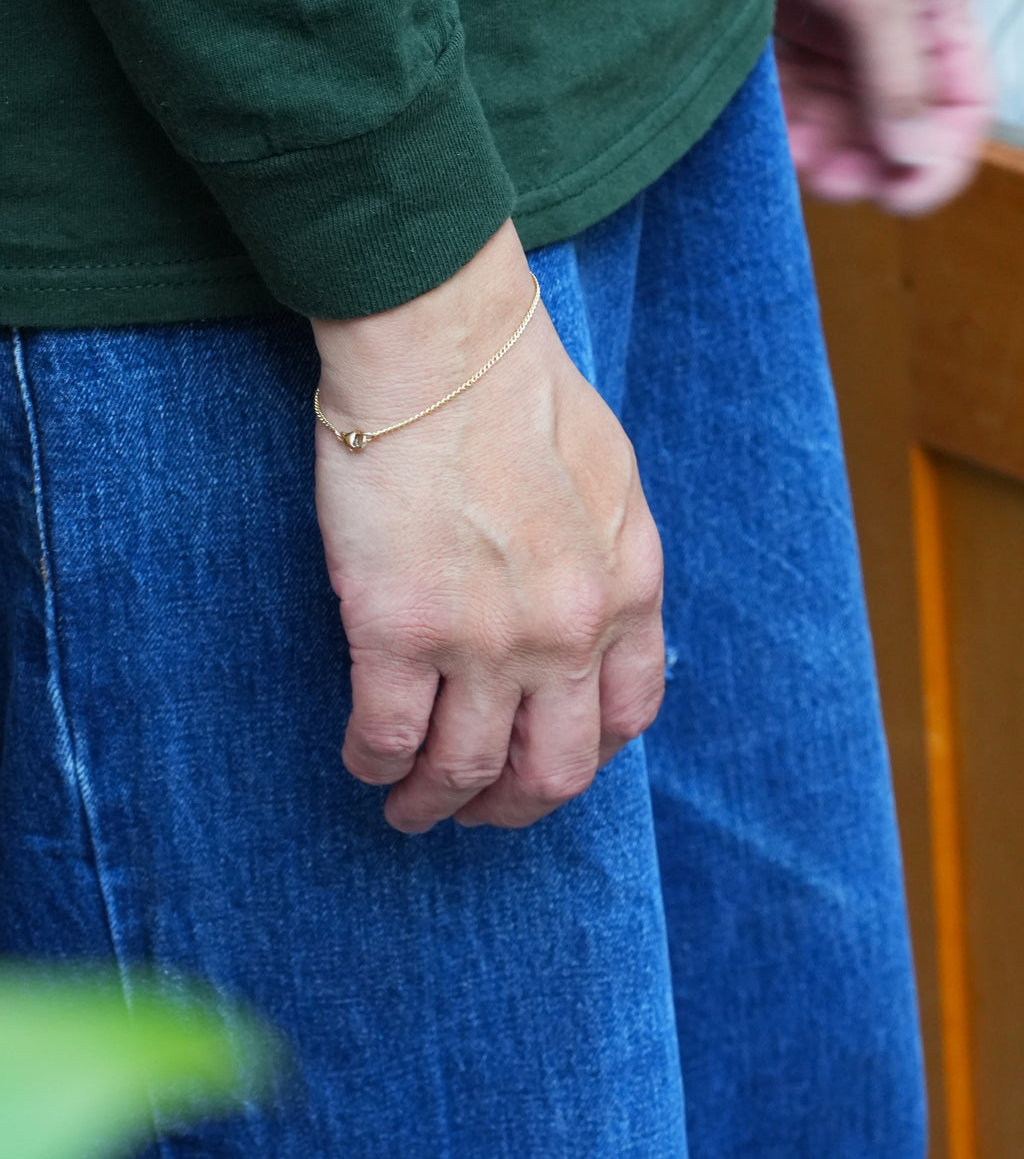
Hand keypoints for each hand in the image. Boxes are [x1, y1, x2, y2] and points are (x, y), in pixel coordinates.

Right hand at [312, 221, 664, 832]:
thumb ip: (612, 561)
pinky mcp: (399, 629)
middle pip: (554, 770)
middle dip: (515, 809)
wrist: (442, 344)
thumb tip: (591, 615)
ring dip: (435, 805)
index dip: (587, 757)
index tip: (549, 764)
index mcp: (627, 591)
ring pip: (465, 771)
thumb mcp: (612, 480)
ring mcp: (485, 639)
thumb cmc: (521, 391)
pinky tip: (367, 762)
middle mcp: (567, 632)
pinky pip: (389, 738)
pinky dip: (377, 765)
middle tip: (481, 814)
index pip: (628, 716)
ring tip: (411, 810)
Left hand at [773, 0, 991, 212]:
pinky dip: (784, 130)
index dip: (940, 159)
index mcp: (935, 13)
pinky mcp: (779, 38)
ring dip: (822, 155)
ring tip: (800, 163)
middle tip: (838, 186)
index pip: (959, 105)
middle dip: (870, 164)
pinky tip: (775, 142)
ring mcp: (834, 35)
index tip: (903, 198)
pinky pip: (789, 102)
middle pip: (894, 126)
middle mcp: (889, 30)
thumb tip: (919, 156)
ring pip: (839, 122)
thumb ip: (901, 78)